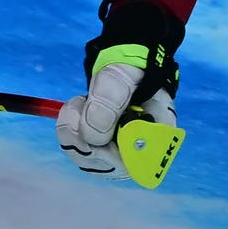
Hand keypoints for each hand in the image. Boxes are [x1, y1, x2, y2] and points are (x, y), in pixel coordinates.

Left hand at [57, 0, 187, 187]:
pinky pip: (78, 151)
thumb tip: (92, 136)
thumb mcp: (119, 77)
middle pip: (110, 167)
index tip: (96, 136)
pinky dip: (68, 132)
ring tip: (77, 102)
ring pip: (88, 161)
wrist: (120, 61)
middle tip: (77, 107)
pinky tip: (73, 109)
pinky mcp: (100, 146)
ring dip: (73, 134)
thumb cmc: (128, 67)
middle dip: (85, 142)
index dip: (114, 157)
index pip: (139, 165)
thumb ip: (109, 103)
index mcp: (159, 134)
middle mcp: (140, 149)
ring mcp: (119, 150)